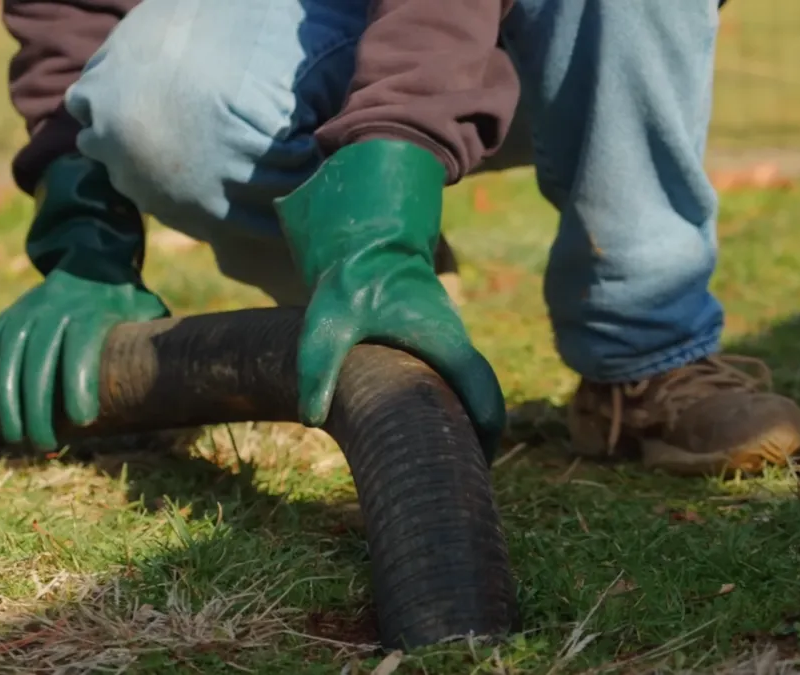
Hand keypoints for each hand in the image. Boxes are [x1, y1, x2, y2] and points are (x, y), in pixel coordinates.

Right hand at [0, 155, 167, 449]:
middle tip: (44, 445)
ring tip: (16, 439)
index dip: (78, 384)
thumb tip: (195, 377)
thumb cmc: (126, 302)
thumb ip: (157, 340)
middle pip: (39, 362)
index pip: (80, 350)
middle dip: (38, 407)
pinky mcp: (7, 320)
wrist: (89, 263)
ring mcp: (26, 314)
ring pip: (9, 360)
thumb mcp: (147, 312)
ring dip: (9, 403)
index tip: (81, 420)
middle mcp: (54, 311)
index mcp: (91, 312)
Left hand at [276, 140, 505, 457]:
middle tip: (463, 476)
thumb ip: (318, 368)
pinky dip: (450, 407)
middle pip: (481, 396)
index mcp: (438, 338)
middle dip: (479, 435)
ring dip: (463, 423)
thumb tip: (312, 417)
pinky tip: (426, 433)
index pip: (479, 387)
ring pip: (467, 388)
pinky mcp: (433, 342)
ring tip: (448, 464)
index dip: (486, 426)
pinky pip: (453, 380)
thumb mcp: (327, 322)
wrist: (365, 240)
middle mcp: (451, 341)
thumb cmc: (351, 279)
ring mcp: (445, 341)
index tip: (480, 461)